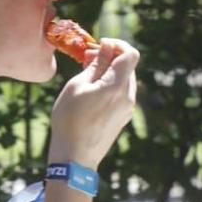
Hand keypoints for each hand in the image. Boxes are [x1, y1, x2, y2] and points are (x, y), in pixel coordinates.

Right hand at [49, 37, 139, 169]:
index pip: (131, 54)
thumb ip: (95, 65)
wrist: (76, 156)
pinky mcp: (123, 118)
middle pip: (129, 66)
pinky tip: (93, 90)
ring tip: (87, 73)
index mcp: (118, 86)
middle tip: (88, 57)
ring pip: (125, 80)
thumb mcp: (77, 86)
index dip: (117, 44)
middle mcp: (128, 96)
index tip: (100, 45)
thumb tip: (106, 48)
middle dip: (112, 57)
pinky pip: (121, 94)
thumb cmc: (70, 119)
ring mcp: (127, 109)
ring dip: (110, 71)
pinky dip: (111, 85)